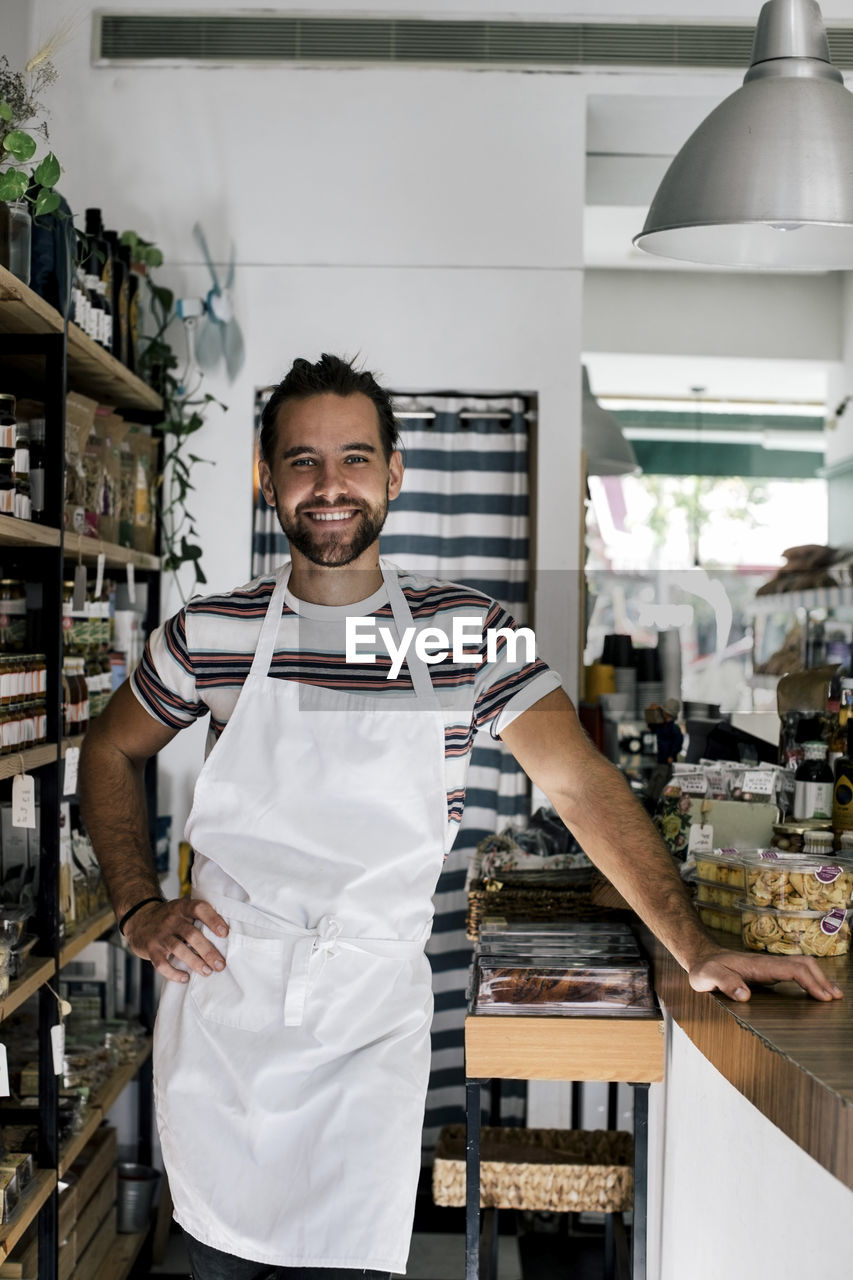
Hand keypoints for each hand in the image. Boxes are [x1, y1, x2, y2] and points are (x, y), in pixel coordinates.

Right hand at [123, 898, 228, 983]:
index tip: (225, 933)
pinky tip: (185, 978)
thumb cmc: (169, 918)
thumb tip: (225, 937)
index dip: (213, 919)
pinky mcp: (151, 949)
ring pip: (178, 949)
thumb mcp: (182, 910)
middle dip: (208, 951)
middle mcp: (171, 920)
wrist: (139, 919)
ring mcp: (160, 934)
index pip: (199, 909)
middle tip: (220, 965)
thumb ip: (199, 918)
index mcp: (182, 907)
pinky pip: (161, 963)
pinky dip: (173, 973)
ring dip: (195, 962)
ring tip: (207, 972)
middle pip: (192, 934)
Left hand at [688, 948, 842, 1002]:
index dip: (810, 982)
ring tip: (834, 996)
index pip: (792, 970)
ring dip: (819, 978)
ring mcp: (770, 966)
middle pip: (803, 964)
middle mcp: (768, 963)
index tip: (823, 997)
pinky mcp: (769, 972)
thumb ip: (725, 983)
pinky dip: (811, 980)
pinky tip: (816, 991)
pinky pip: (795, 972)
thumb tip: (746, 995)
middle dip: (822, 979)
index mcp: (758, 965)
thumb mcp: (708, 977)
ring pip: (802, 966)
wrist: (702, 958)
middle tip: (836, 998)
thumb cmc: (705, 969)